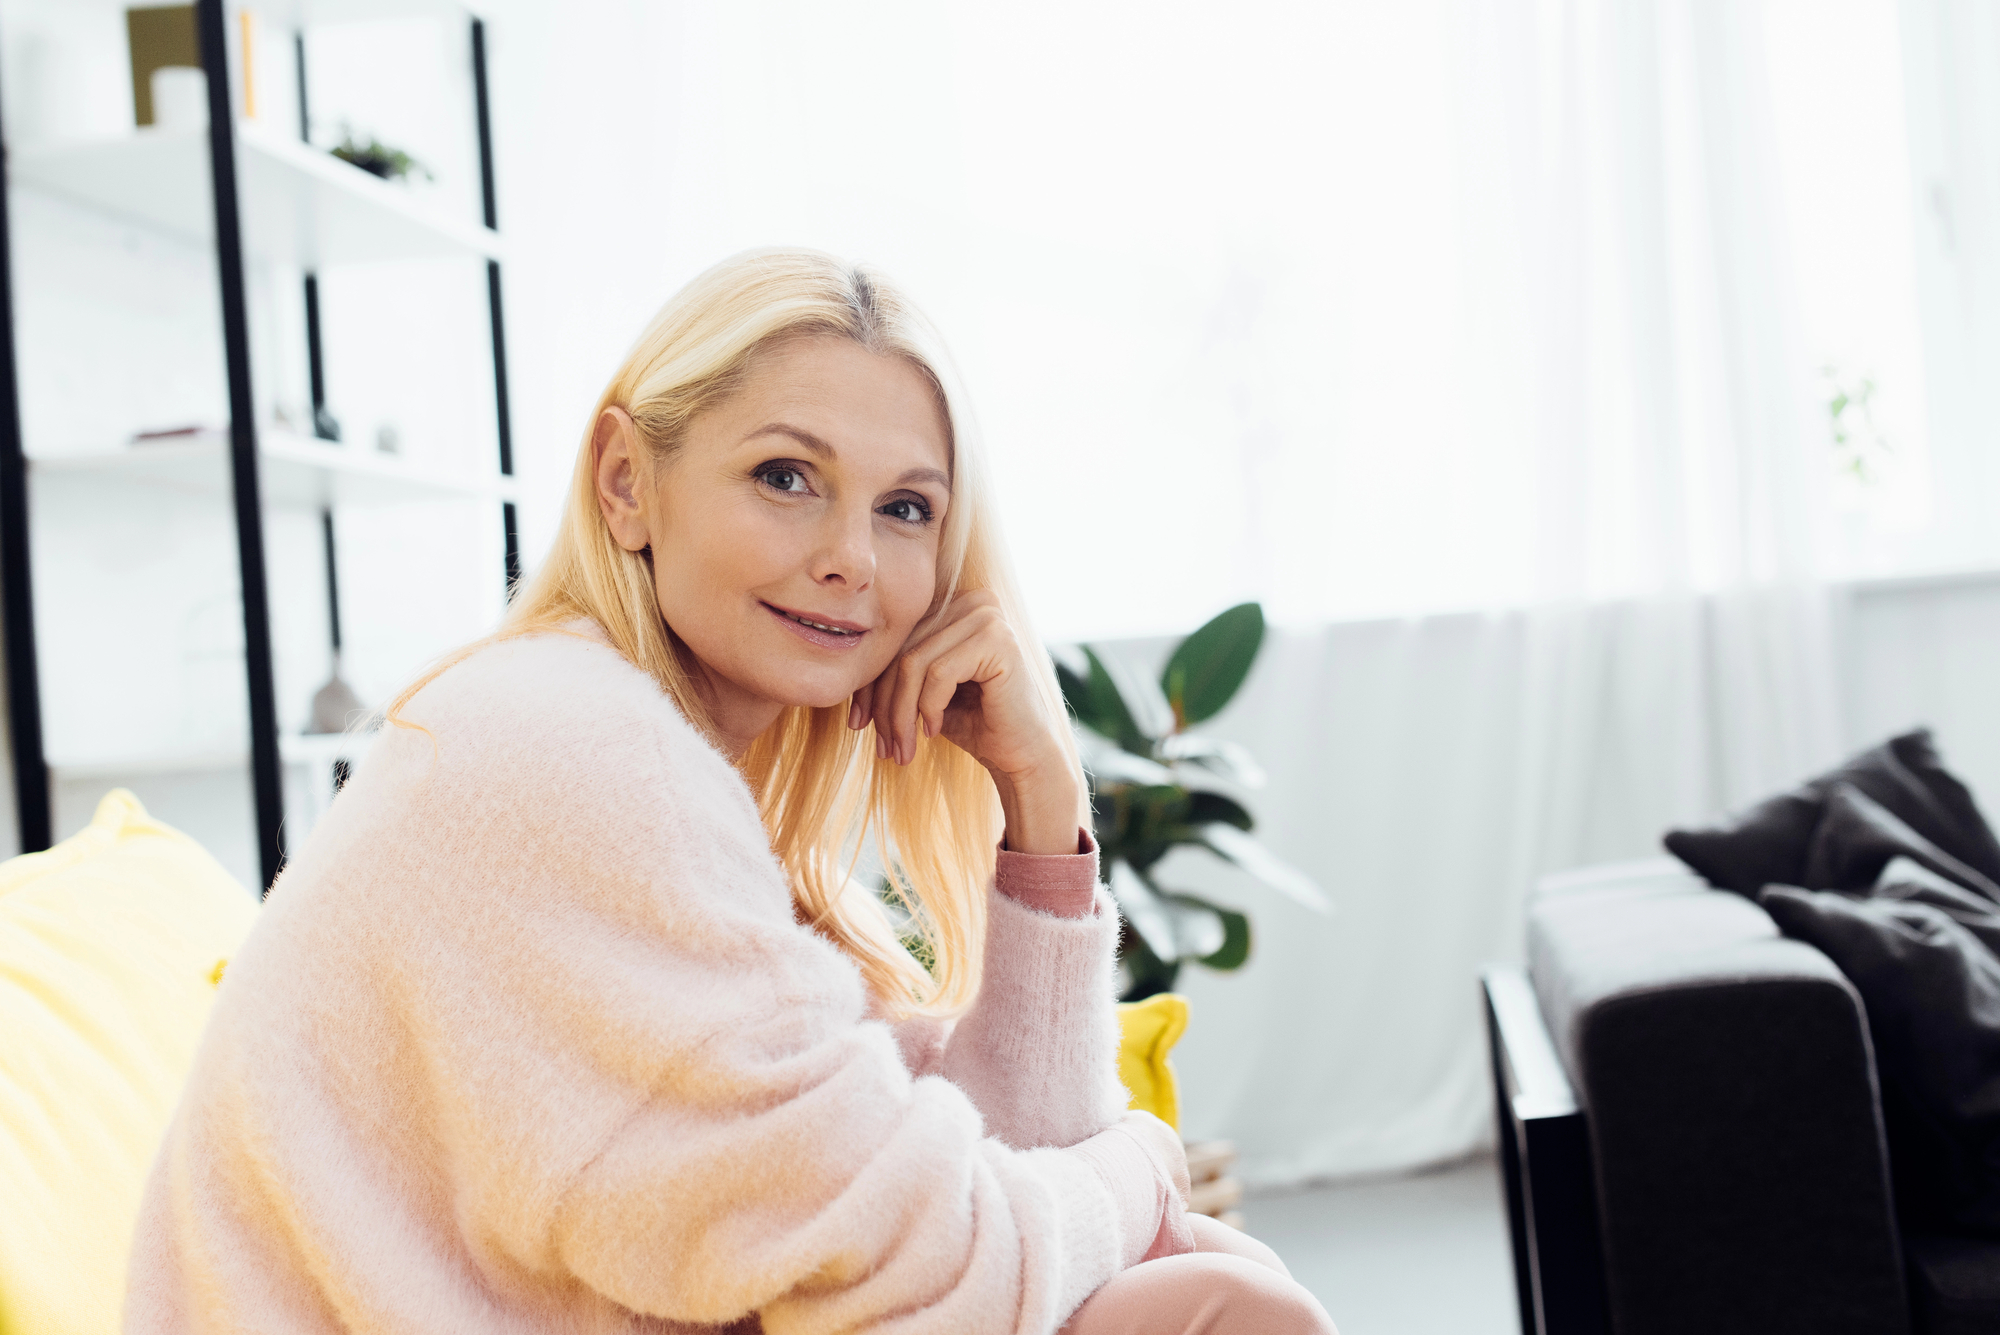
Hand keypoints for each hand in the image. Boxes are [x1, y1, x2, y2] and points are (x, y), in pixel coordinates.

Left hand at [849, 590, 1082, 854]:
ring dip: (900, 714)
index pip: (895, 639)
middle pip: (901, 650)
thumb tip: (844, 672)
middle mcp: (972, 600)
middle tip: (881, 746)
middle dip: (883, 704)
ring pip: (914, 663)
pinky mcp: (997, 639)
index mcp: (954, 604)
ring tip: (901, 749)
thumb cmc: (973, 723)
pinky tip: (934, 731)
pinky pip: (938, 673)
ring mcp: (987, 614)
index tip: (857, 724)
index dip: (870, 684)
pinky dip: (928, 708)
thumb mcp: (924, 692)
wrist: (1023, 755)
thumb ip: (896, 671)